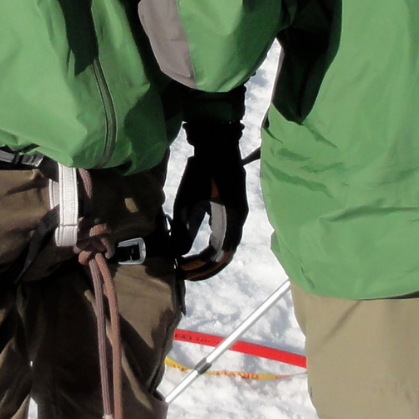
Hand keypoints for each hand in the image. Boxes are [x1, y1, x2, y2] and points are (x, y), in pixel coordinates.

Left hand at [170, 119, 248, 279]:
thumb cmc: (201, 172)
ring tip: (192, 264)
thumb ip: (183, 230)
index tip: (182, 271)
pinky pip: (229, 233)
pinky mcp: (238, 207)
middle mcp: (239, 221)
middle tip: (186, 273)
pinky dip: (216, 244)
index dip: (200, 267)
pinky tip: (202, 247)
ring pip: (228, 245)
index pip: (217, 256)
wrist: (218, 145)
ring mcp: (241, 214)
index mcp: (229, 221)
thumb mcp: (187, 202)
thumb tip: (177, 254)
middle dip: (206, 267)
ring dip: (211, 257)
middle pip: (225, 254)